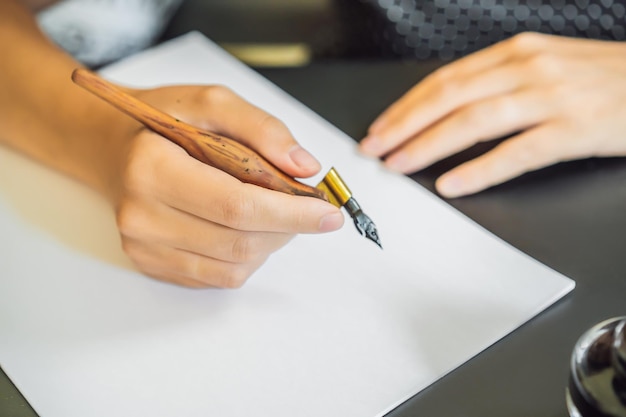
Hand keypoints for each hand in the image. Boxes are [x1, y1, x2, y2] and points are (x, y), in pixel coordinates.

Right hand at [105, 85, 342, 287]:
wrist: (114, 147)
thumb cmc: (164, 121)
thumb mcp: (212, 102)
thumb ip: (262, 128)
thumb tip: (305, 167)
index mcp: (153, 168)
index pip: (236, 205)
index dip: (290, 214)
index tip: (329, 213)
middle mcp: (142, 216)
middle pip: (239, 241)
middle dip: (288, 228)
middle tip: (308, 208)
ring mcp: (144, 247)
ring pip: (234, 267)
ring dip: (270, 244)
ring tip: (272, 212)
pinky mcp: (151, 265)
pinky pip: (218, 277)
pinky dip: (247, 256)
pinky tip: (246, 227)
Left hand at [359, 33, 625, 196]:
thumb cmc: (603, 78)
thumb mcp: (544, 67)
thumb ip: (498, 83)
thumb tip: (450, 109)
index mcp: (516, 53)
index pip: (444, 79)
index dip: (406, 106)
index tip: (381, 127)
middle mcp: (528, 69)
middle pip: (449, 97)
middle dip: (404, 125)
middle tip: (375, 149)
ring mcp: (552, 97)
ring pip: (474, 121)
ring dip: (429, 145)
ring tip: (400, 165)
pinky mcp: (575, 129)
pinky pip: (517, 152)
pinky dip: (480, 169)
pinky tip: (454, 183)